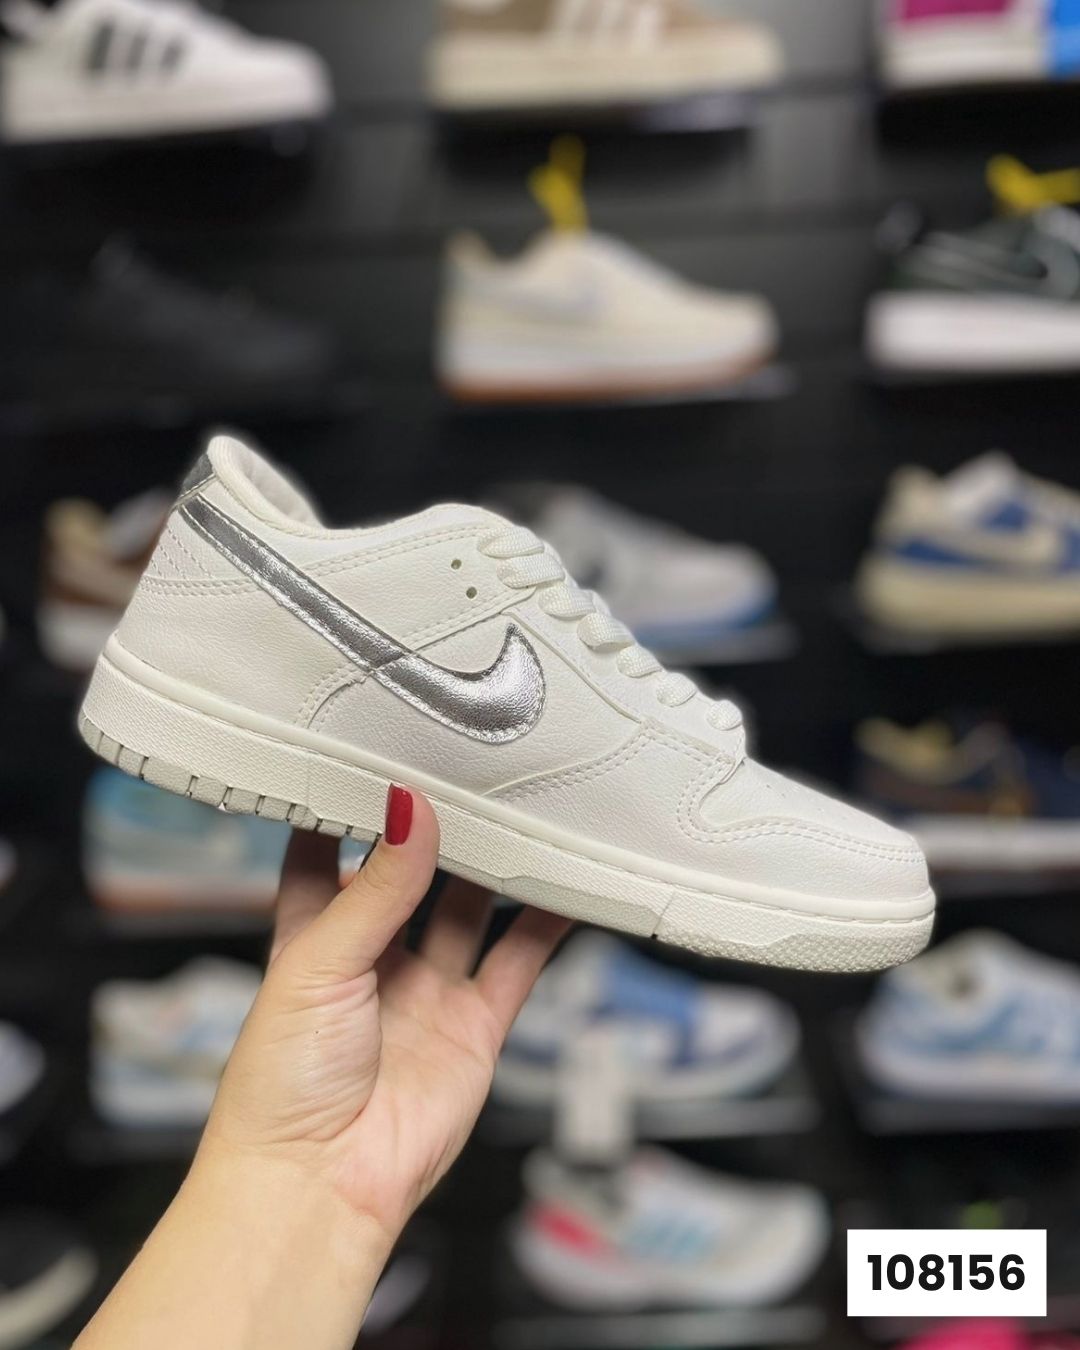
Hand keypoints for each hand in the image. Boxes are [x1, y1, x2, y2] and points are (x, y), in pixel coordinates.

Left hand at [203, 785, 571, 1241]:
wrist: (319, 1186)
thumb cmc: (281, 1085)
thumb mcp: (318, 964)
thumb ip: (376, 888)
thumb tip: (408, 809)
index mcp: (311, 936)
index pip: (328, 854)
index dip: (350, 806)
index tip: (376, 752)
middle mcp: (372, 958)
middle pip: (412, 874)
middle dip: (438, 829)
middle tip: (469, 772)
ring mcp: (425, 990)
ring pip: (471, 910)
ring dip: (496, 868)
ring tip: (524, 812)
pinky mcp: (472, 1025)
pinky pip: (517, 962)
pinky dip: (546, 925)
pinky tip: (568, 885)